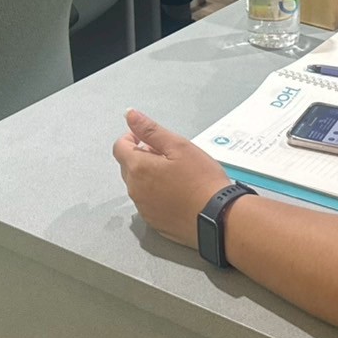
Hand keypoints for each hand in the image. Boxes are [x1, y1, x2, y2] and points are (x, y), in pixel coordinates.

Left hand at [113, 109, 229, 248]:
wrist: (218, 217)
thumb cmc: (201, 180)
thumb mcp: (179, 146)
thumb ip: (150, 130)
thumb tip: (130, 115)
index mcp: (138, 168)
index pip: (119, 147)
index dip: (131, 138)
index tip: (147, 138)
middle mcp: (135, 190)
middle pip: (128, 166)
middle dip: (142, 157)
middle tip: (168, 156)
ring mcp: (143, 209)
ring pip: (138, 185)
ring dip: (149, 176)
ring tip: (176, 175)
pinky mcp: (154, 222)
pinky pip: (148, 202)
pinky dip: (157, 194)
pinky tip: (177, 193)